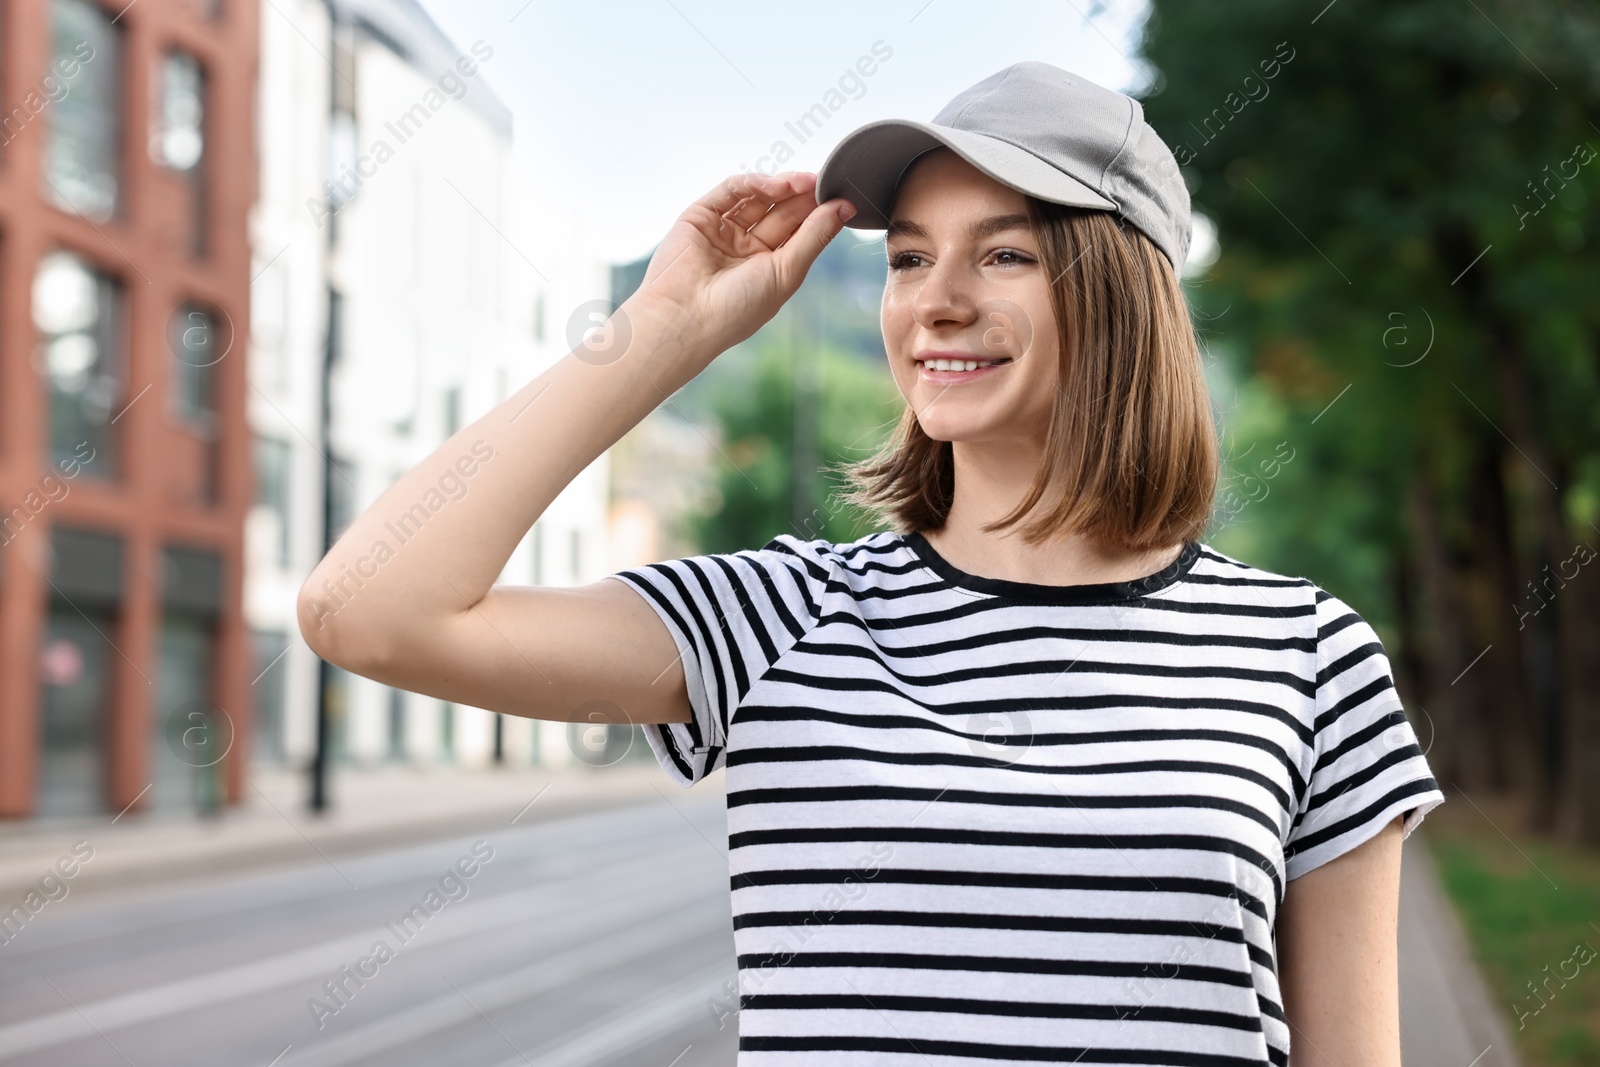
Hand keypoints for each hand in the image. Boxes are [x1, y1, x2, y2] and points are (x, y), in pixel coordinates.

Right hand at [626, 171, 855, 365]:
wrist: (684, 317)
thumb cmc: (737, 308)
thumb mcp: (786, 272)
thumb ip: (814, 237)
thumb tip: (845, 208)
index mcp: (768, 267)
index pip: (798, 231)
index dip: (818, 213)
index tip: (842, 198)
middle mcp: (745, 247)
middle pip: (781, 211)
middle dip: (804, 196)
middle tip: (827, 181)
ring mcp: (723, 230)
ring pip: (758, 197)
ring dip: (784, 186)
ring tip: (806, 182)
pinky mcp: (700, 215)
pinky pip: (731, 190)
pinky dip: (755, 183)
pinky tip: (777, 185)